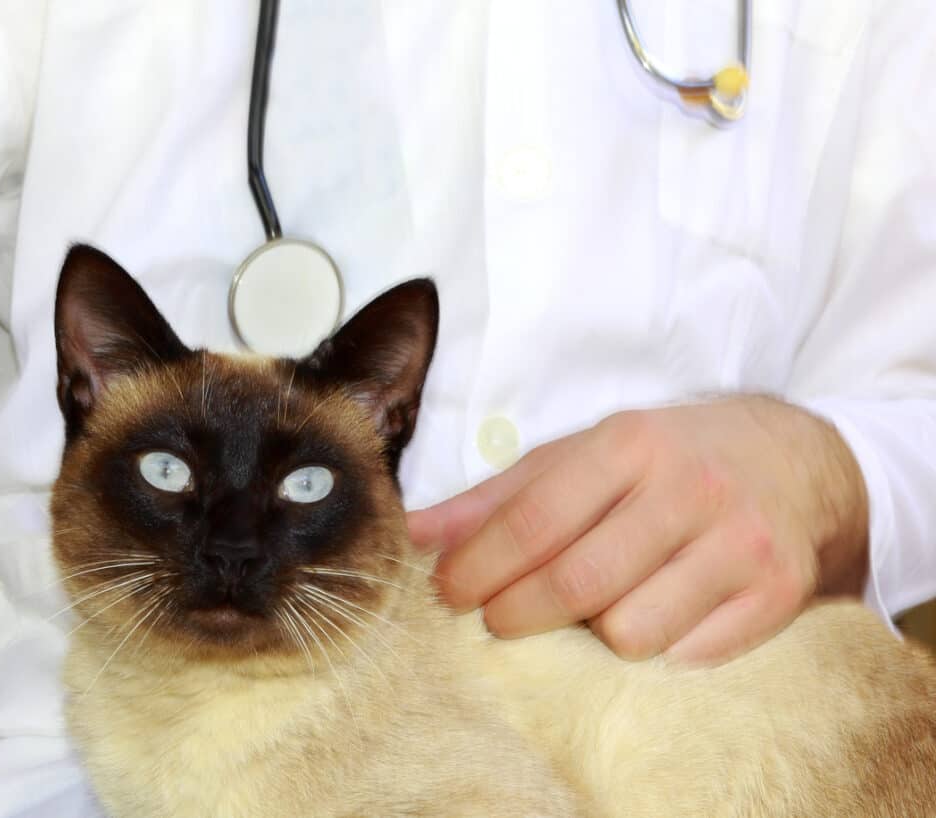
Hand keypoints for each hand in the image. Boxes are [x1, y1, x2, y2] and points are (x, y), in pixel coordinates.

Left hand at [408, 397, 868, 664]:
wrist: (794, 460)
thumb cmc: (665, 459)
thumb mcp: (581, 455)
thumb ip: (497, 496)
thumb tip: (414, 535)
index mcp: (630, 444)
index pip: (534, 520)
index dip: (479, 567)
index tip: (447, 592)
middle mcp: (689, 489)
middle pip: (577, 583)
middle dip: (517, 614)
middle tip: (498, 619)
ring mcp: (740, 543)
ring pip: (632, 632)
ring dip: (591, 636)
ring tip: (588, 611)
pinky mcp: (779, 593)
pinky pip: (689, 656)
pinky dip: (654, 651)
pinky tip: (647, 619)